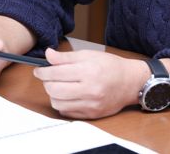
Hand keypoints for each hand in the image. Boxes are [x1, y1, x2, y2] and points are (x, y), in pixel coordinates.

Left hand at [33, 48, 149, 118]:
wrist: (130, 82)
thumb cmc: (110, 66)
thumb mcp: (89, 55)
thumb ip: (66, 57)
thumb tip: (48, 54)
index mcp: (88, 71)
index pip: (55, 73)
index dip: (43, 71)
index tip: (39, 69)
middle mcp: (89, 89)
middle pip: (53, 89)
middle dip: (46, 82)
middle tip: (48, 77)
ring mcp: (90, 104)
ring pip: (57, 103)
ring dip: (53, 94)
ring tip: (60, 86)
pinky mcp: (91, 114)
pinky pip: (66, 112)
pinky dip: (63, 104)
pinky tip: (68, 95)